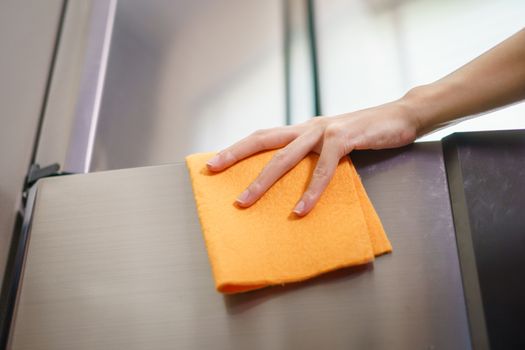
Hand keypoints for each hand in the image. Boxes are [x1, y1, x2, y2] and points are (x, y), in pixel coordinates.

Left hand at [206, 100, 419, 215]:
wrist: (402, 115)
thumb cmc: (366, 132)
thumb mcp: (333, 142)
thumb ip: (314, 155)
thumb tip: (295, 180)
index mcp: (303, 129)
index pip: (263, 136)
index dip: (237, 147)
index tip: (214, 161)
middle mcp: (308, 128)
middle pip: (263, 140)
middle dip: (235, 155)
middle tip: (212, 170)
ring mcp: (325, 131)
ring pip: (286, 157)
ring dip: (263, 180)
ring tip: (245, 202)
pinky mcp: (345, 139)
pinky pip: (324, 168)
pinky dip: (311, 190)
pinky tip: (300, 209)